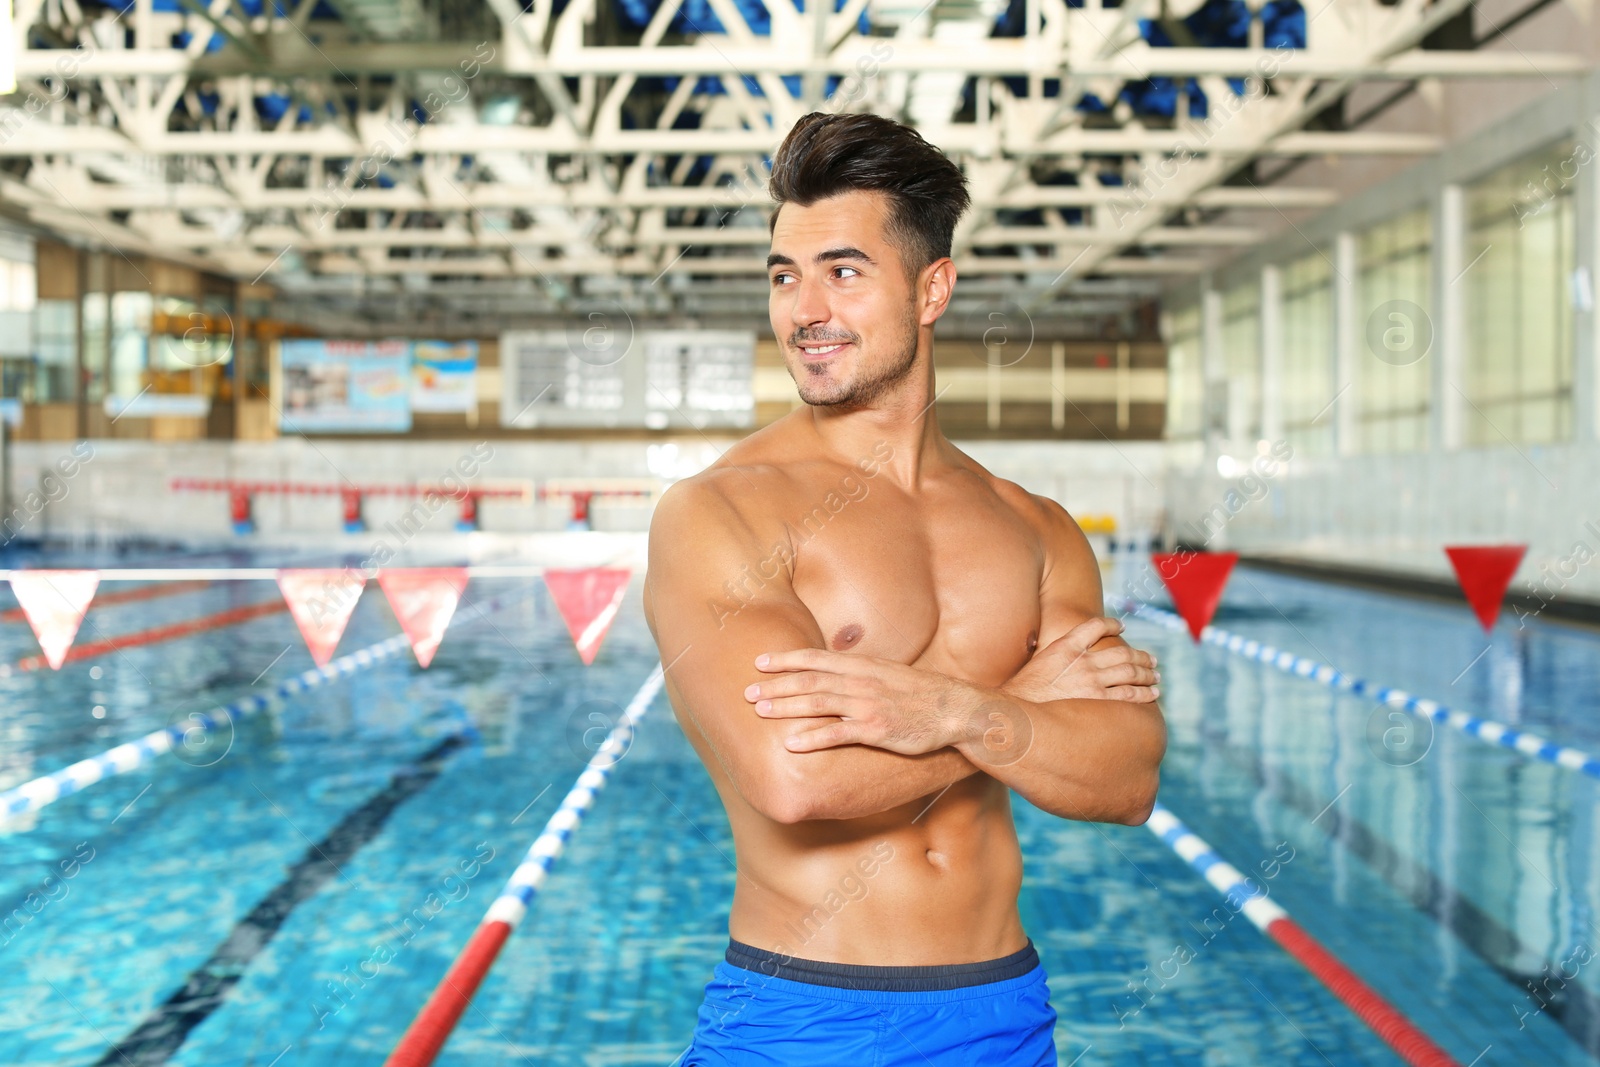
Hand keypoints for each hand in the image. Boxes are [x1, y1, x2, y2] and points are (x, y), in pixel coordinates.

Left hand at [744, 648, 983, 754]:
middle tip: (747, 690)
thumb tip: (831, 673)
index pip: (815, 658)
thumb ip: (858, 672)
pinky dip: (813, 738)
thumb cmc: (919, 693)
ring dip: (786, 707)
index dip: (785, 660)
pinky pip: (838, 734)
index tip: (759, 661)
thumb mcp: (887, 672)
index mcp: (862, 665)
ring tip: (760, 710)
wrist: (954, 709)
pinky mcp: (876, 731)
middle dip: (776, 685)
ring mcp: (868, 706)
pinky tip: (791, 744)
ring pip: (818, 704)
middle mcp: (860, 682)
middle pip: (809, 680)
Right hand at [1004, 617, 1158, 704]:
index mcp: (1066, 645)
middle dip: (1140, 655)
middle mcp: (1083, 660)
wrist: (1018, 711)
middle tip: (1151, 659)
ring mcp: (1092, 680)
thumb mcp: (1037, 661)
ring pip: (1131, 671)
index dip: (1112, 624)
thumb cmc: (1023, 690)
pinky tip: (1153, 693)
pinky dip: (1145, 692)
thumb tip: (1057, 652)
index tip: (1122, 625)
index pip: (1096, 625)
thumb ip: (1055, 654)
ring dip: (1147, 672)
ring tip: (1156, 675)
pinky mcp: (1098, 701)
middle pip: (1122, 652)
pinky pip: (1130, 694)